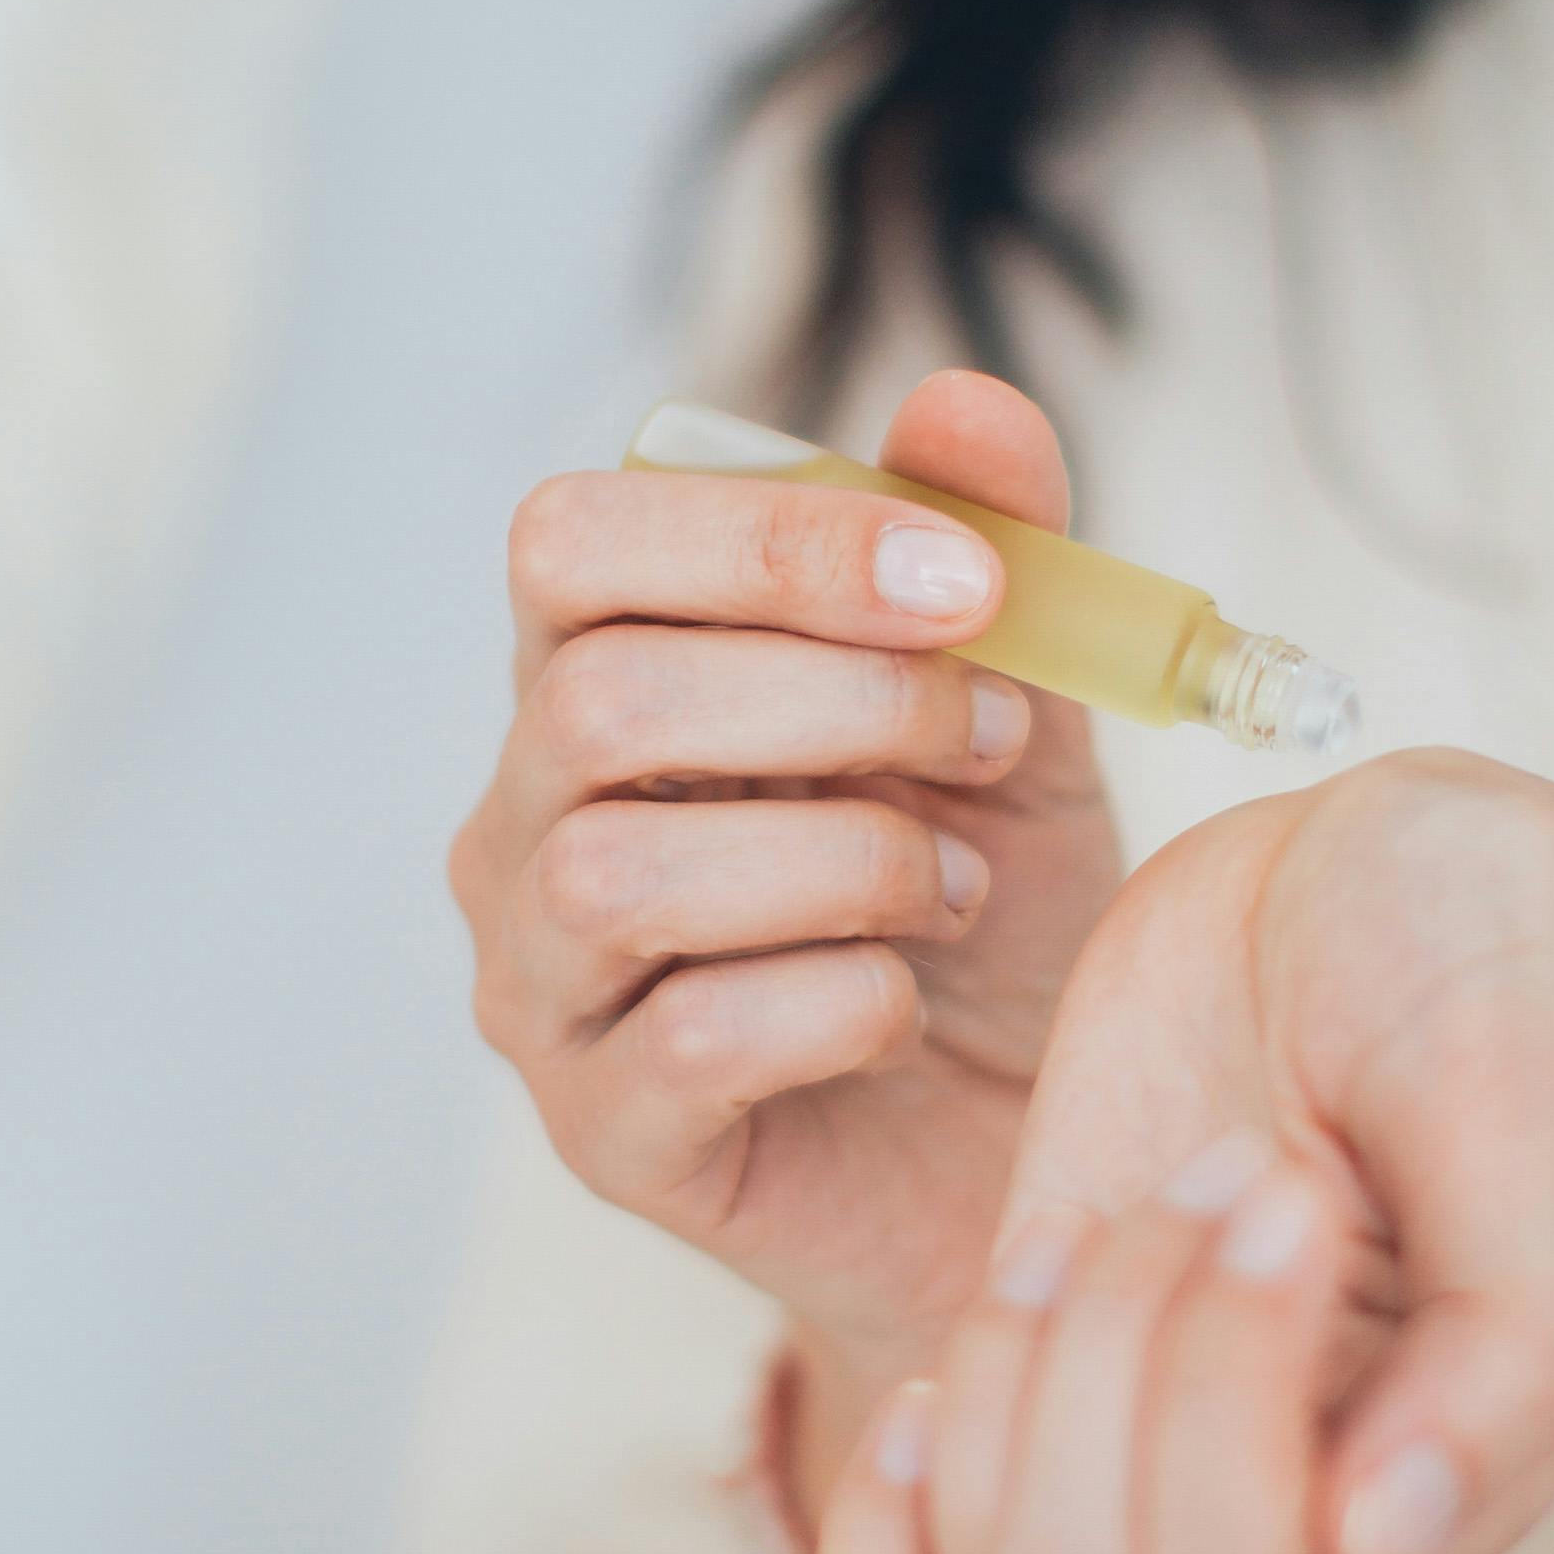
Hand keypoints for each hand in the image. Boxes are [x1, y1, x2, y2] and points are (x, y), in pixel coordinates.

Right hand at [452, 374, 1123, 1396]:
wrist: (1026, 1151)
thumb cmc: (983, 918)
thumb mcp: (1015, 717)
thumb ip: (990, 558)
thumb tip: (966, 403)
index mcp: (600, 678)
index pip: (569, 541)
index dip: (765, 537)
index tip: (965, 579)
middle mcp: (527, 823)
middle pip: (596, 696)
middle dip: (836, 698)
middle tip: (988, 740)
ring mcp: (544, 987)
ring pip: (623, 871)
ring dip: (844, 859)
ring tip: (950, 886)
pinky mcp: (603, 1136)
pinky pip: (696, 1039)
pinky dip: (845, 1001)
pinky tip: (906, 1004)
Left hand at [810, 754, 1553, 1553]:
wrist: (1375, 880)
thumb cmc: (1479, 975)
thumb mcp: (1511, 1102)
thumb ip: (1500, 1337)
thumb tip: (1382, 1551)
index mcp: (1444, 1497)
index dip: (1213, 1395)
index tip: (1297, 1174)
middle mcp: (1306, 1536)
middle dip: (1105, 1366)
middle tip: (1212, 1171)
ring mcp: (1156, 1485)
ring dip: (1006, 1391)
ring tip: (1099, 1220)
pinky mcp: (1043, 1411)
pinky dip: (887, 1508)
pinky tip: (937, 1374)